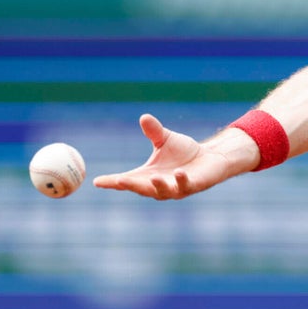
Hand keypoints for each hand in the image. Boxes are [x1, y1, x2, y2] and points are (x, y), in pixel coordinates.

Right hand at [93, 113, 241, 199]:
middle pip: (142, 189)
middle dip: (132, 186)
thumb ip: (154, 132)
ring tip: (154, 177)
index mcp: (148, 176)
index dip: (112, 182)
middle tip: (120, 181)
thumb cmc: (184, 152)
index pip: (127, 180)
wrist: (210, 158)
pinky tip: (179, 172)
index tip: (97, 181)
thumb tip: (144, 117)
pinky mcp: (193, 186)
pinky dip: (181, 180)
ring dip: (158, 185)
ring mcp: (176, 188)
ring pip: (163, 191)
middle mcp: (159, 185)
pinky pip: (185, 185)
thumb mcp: (166, 140)